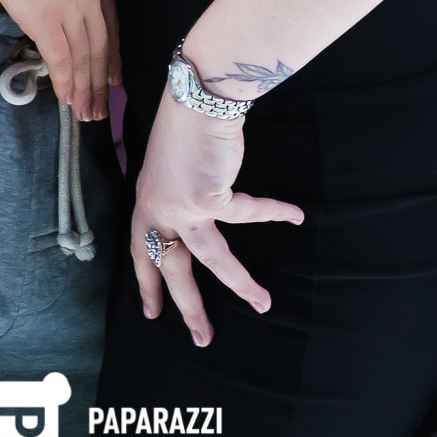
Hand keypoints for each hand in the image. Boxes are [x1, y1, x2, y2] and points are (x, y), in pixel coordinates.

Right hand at [0, 0, 121, 121]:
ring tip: (86, 113)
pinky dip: (66, 82)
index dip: (113, 55)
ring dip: (86, 89)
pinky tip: (67, 98)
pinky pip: (61, 60)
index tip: (115, 76)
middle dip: (102, 81)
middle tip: (102, 107)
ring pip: (84, 58)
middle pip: (101, 47)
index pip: (112, 24)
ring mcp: (69, 9)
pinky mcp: (45, 20)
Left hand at [131, 85, 303, 344]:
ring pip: (211, 259)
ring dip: (239, 284)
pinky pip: (248, 214)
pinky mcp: (209, 198)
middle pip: (173, 268)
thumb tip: (192, 206)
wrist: (195, 98)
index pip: (141, 250)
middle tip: (201, 338)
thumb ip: (174, 190)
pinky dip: (274, 212)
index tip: (151, 311)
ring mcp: (183, 207)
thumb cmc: (184, 123)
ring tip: (263, 304)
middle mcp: (159, 209)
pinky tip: (295, 216)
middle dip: (188, 306)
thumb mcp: (167, 164)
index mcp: (146, 201)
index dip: (148, 281)